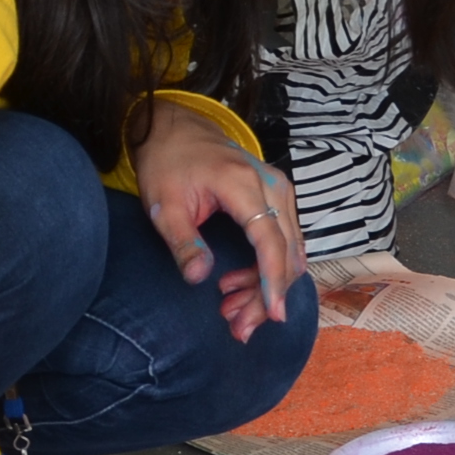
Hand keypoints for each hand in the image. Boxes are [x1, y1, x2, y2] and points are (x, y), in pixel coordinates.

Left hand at [131, 102, 301, 339]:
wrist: (175, 127)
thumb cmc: (167, 162)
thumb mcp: (163, 205)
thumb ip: (183, 242)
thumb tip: (200, 278)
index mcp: (242, 185)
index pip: (269, 240)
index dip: (273, 280)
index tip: (273, 314)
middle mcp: (272, 186)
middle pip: (286, 252)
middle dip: (267, 295)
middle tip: (239, 327)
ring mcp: (280, 190)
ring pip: (290, 251)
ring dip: (268, 286)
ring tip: (235, 311)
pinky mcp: (279, 197)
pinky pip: (285, 240)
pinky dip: (270, 268)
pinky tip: (242, 285)